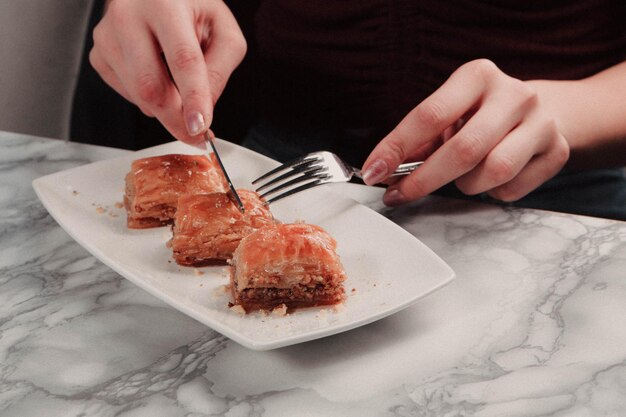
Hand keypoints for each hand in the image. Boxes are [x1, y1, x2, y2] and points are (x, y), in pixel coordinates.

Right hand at [89, 0, 245, 145]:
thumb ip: (220, 70)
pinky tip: (159, 78)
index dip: (193, 98)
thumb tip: (203, 111)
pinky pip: (128, 95)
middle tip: (196, 133)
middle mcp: (129, 16)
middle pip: (151, 86)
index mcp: (166, 4)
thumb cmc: (191, 8)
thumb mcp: (223, 31)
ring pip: (139, 96)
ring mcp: (107, 36)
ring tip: (181, 90)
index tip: (199, 127)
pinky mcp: (99, 55)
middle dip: (176, 119)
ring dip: (166, 108)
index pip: (182, 59)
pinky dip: (149, 99)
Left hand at [361, 59, 569, 205]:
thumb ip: (417, 142)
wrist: (542, 111)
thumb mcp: (449, 115)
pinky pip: (511, 189)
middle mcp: (514, 94)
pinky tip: (490, 178)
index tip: (373, 171)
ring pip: (491, 172)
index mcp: (478, 76)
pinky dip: (492, 192)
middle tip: (400, 194)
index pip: (429, 115)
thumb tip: (382, 170)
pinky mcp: (557, 151)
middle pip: (463, 149)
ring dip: (466, 185)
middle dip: (424, 180)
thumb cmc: (480, 115)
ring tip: (462, 176)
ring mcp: (541, 122)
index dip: (396, 147)